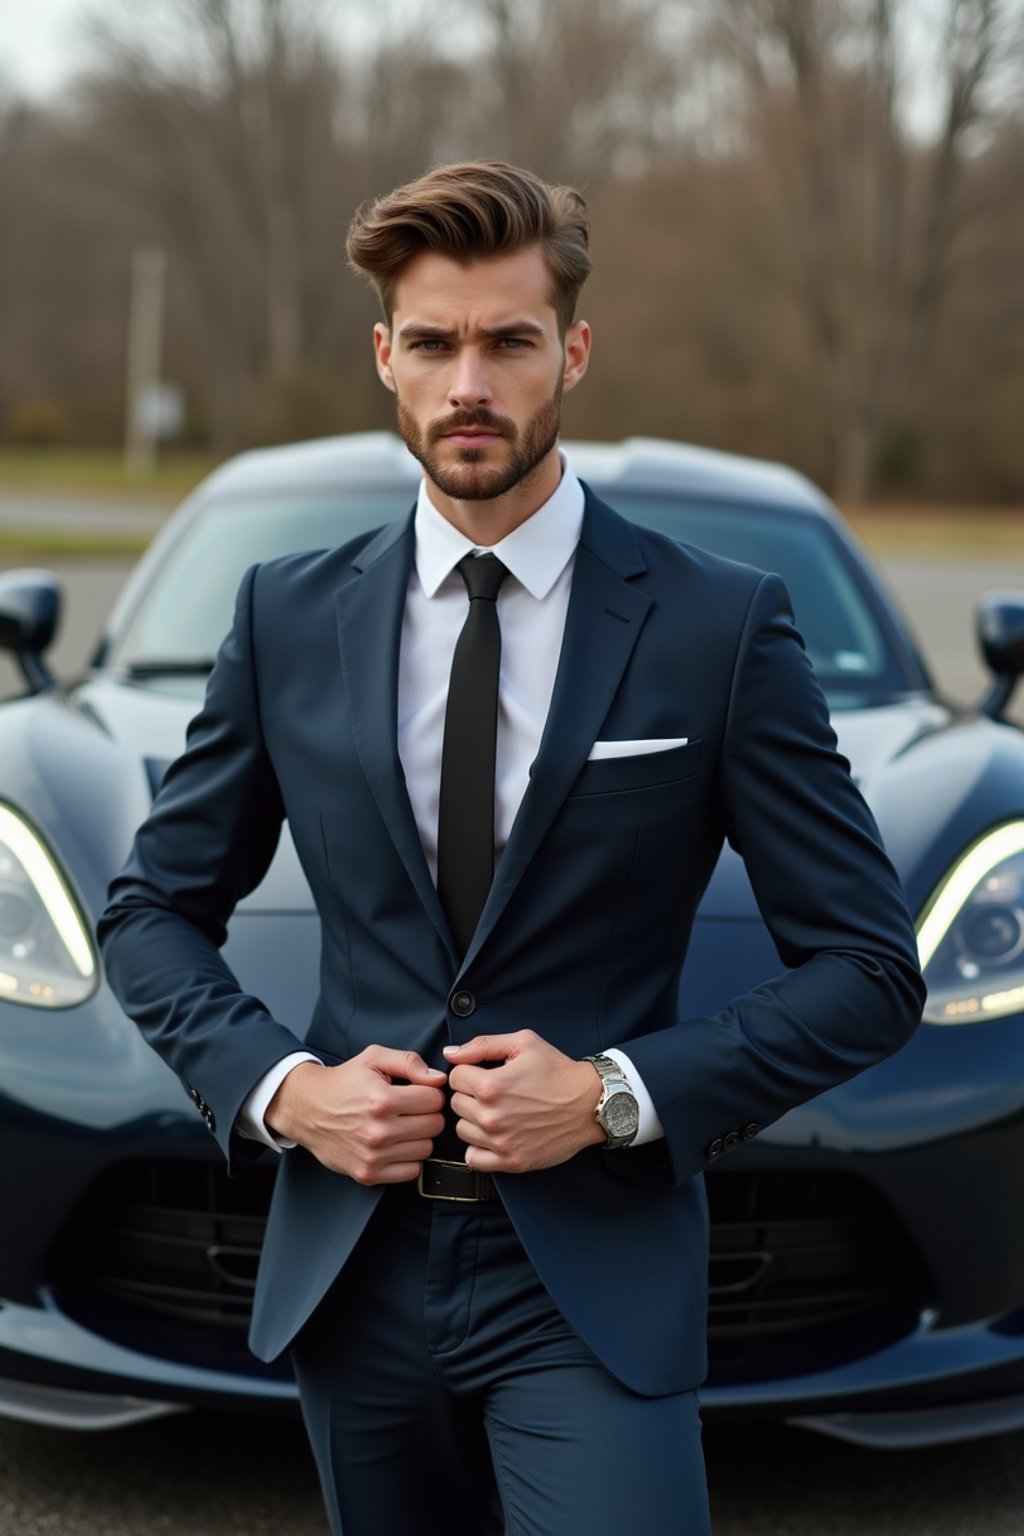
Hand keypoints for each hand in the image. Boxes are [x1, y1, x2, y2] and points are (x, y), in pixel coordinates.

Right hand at [265, 1047, 447, 1183]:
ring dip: (418, 1137)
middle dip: (427, 1114)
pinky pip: (411, 1171)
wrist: (308, 1109)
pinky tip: (395, 1145)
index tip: (418, 1093)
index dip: (430, 1093)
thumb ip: (409, 1062)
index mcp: (382, 1099)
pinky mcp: (367, 1174)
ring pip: (426, 1149)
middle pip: (434, 1126)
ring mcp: (373, 1155)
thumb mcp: (374, 1059)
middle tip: (409, 1109)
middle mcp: (378, 1130)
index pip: (435, 1100)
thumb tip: (437, 1079)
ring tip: (401, 1126)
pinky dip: (408, 1159)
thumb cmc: (343, 1083)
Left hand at [443, 1029, 604, 1173]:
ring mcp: (501, 1142)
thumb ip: (482, 1045)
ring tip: (498, 1112)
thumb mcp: (523, 1043)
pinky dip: (479, 1149)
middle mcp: (493, 1116)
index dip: (470, 1072)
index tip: (486, 1074)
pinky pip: (473, 1159)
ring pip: (462, 1131)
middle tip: (495, 1093)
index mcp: (492, 1086)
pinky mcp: (511, 1162)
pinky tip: (495, 1135)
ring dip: (474, 1121)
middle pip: (456, 1105)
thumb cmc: (558, 1072)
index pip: (455, 1078)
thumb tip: (450, 1053)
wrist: (590, 1103)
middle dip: (471, 1095)